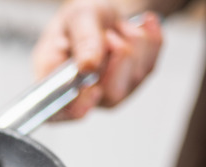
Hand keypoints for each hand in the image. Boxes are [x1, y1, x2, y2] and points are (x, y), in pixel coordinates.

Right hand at [32, 0, 162, 119]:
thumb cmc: (80, 20)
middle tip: (108, 35)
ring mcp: (108, 94)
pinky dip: (149, 40)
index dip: (78, 108)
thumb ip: (83, 40)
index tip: (94, 90)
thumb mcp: (78, 16)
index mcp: (54, 81)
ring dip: (133, 43)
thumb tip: (88, 66)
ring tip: (115, 31)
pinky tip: (136, 28)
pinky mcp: (132, 86)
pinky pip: (151, 65)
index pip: (59, 112)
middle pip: (110, 94)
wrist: (100, 16)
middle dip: (118, 55)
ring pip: (135, 77)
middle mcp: (81, 95)